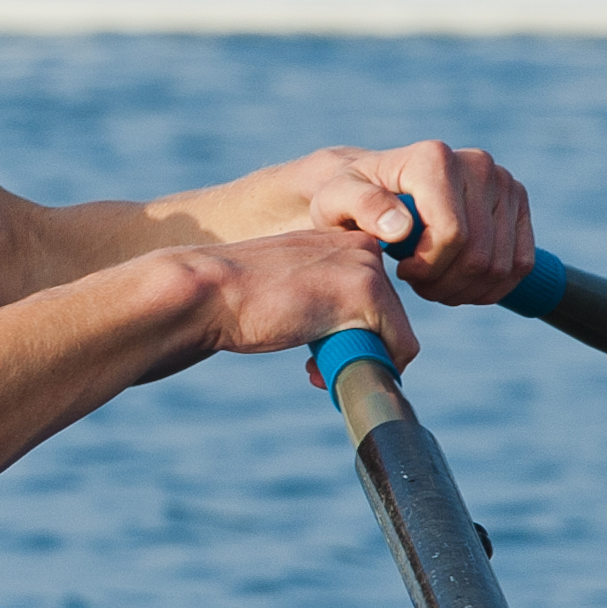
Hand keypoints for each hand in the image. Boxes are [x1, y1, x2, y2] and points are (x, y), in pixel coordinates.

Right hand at [163, 228, 418, 379]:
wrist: (207, 293)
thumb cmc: (234, 298)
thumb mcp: (290, 285)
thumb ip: (321, 294)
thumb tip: (347, 330)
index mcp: (341, 238)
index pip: (374, 294)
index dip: (350, 330)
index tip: (313, 343)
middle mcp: (362, 244)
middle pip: (390, 315)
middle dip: (356, 346)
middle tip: (310, 365)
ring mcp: (367, 266)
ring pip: (396, 333)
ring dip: (357, 360)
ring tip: (310, 366)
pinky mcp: (367, 292)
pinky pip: (399, 348)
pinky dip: (369, 369)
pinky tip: (318, 369)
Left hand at [284, 141, 532, 306]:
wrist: (372, 184)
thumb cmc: (348, 195)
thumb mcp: (336, 200)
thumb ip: (361, 207)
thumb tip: (400, 226)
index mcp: (434, 159)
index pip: (452, 234)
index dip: (428, 268)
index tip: (401, 271)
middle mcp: (477, 164)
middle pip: (479, 255)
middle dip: (445, 284)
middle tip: (417, 285)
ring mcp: (503, 182)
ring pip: (502, 266)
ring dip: (466, 290)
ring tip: (432, 283)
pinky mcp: (518, 202)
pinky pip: (521, 264)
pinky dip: (491, 287)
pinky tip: (458, 283)